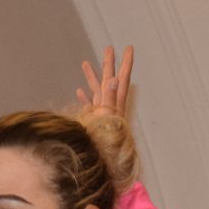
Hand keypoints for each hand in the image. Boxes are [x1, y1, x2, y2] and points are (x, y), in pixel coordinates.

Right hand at [74, 46, 139, 190]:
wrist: (103, 160)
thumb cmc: (107, 141)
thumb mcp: (108, 117)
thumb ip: (110, 97)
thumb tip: (113, 78)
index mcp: (115, 102)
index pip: (122, 78)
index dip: (125, 63)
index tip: (129, 48)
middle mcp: (110, 105)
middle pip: (109, 79)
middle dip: (109, 63)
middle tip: (109, 48)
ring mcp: (102, 113)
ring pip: (96, 90)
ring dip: (92, 77)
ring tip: (86, 63)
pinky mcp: (94, 121)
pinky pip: (89, 106)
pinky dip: (85, 97)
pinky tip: (80, 91)